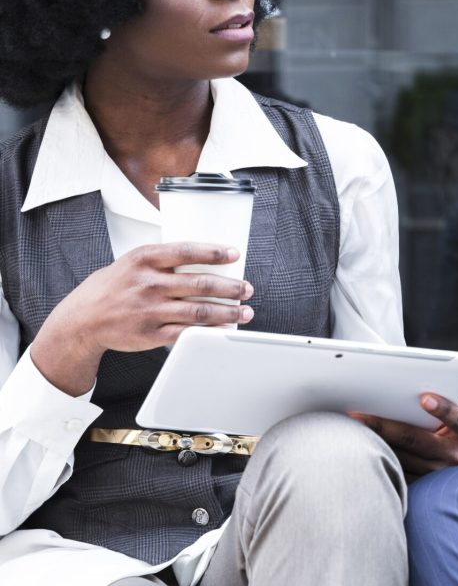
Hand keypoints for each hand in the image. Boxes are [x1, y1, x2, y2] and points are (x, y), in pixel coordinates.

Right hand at [32, 242, 253, 395]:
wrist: (83, 319)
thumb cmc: (114, 286)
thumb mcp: (133, 262)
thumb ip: (164, 259)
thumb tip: (207, 258)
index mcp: (145, 259)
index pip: (187, 251)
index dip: (215, 252)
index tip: (235, 254)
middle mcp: (149, 283)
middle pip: (201, 283)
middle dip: (231, 287)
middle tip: (247, 288)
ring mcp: (151, 310)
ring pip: (200, 310)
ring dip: (228, 311)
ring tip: (245, 311)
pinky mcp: (151, 333)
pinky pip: (188, 332)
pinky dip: (210, 331)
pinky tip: (224, 328)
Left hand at [351, 393, 457, 476]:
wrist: (446, 462)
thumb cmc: (445, 427)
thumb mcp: (449, 417)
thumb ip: (434, 406)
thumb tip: (396, 389)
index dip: (443, 409)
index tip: (424, 398)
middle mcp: (457, 458)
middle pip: (417, 440)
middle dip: (384, 425)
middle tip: (358, 415)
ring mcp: (438, 476)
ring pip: (400, 458)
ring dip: (373, 442)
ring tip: (350, 428)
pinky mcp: (420, 489)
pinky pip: (394, 472)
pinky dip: (375, 457)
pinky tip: (355, 447)